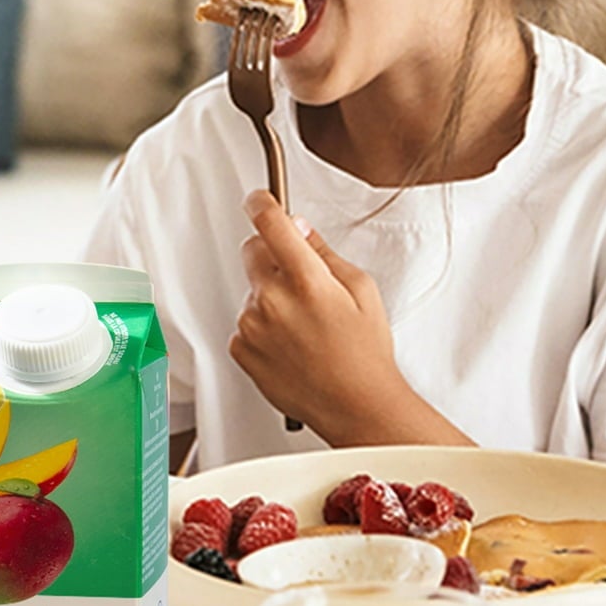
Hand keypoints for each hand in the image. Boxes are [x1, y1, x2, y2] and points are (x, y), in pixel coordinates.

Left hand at [230, 189, 404, 443]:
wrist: (356, 406)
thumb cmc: (365, 354)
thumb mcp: (361, 291)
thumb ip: (324, 253)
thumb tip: (299, 228)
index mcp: (306, 280)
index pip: (270, 224)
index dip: (261, 204)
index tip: (258, 199)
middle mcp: (272, 300)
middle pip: (252, 251)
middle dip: (271, 255)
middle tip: (299, 278)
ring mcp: (252, 325)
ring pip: (251, 290)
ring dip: (269, 297)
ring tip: (304, 326)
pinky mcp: (240, 349)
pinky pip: (244, 322)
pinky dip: (261, 327)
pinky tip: (290, 344)